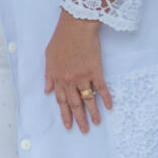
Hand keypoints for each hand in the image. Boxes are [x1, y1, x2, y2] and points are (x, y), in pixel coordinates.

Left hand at [42, 10, 110, 133]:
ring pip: (88, 99)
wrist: (76, 27)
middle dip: (79, 119)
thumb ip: (49, 75)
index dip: (65, 114)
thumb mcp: (49, 56)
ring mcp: (83, 76)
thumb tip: (47, 90)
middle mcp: (70, 80)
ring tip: (96, 123)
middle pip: (75, 104)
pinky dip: (106, 98)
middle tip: (83, 130)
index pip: (61, 100)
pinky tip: (109, 106)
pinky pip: (101, 88)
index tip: (68, 125)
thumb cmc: (61, 38)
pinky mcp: (95, 70)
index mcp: (57, 77)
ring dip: (93, 113)